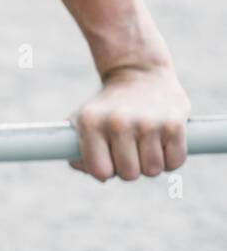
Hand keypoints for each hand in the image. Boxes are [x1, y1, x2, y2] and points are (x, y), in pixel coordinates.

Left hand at [69, 64, 189, 181]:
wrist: (139, 74)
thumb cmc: (107, 108)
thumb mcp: (82, 122)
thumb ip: (76, 152)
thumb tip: (99, 177)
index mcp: (91, 123)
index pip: (100, 171)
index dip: (106, 171)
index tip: (108, 159)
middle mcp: (118, 122)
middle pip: (129, 175)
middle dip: (129, 168)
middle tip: (129, 150)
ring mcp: (148, 123)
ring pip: (153, 171)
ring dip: (150, 163)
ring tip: (144, 143)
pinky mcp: (175, 124)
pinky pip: (175, 163)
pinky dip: (170, 158)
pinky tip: (161, 141)